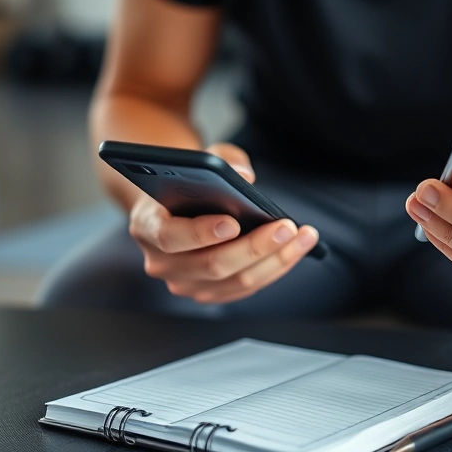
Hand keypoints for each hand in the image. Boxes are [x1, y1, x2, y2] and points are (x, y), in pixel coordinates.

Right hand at [129, 143, 319, 303]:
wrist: (173, 206)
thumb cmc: (188, 180)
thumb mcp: (198, 159)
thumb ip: (220, 159)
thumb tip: (246, 176)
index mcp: (146, 227)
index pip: (170, 237)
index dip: (200, 232)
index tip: (233, 222)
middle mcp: (161, 263)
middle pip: (212, 265)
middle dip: (255, 246)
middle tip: (287, 227)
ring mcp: (184, 283)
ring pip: (236, 281)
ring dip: (276, 260)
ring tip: (304, 236)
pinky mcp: (208, 293)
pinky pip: (246, 288)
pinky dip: (275, 268)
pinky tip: (297, 249)